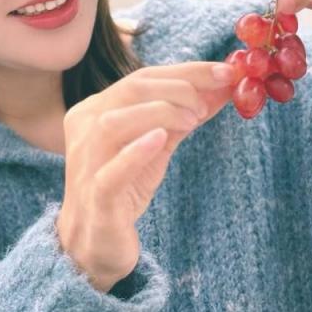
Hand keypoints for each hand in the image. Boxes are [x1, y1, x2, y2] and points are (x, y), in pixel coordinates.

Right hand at [56, 61, 234, 291]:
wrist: (96, 240)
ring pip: (114, 124)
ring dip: (160, 113)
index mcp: (96, 109)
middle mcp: (85, 128)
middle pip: (130, 91)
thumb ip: (184, 115)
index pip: (142, 78)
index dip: (186, 71)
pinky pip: (110, 172)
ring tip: (192, 121)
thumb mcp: (158, 145)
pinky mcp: (97, 198)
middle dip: (179, 87)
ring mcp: (87, 162)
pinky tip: (161, 139)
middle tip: (210, 101)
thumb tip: (224, 87)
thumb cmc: (125, 186)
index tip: (226, 71)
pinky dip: (136, 152)